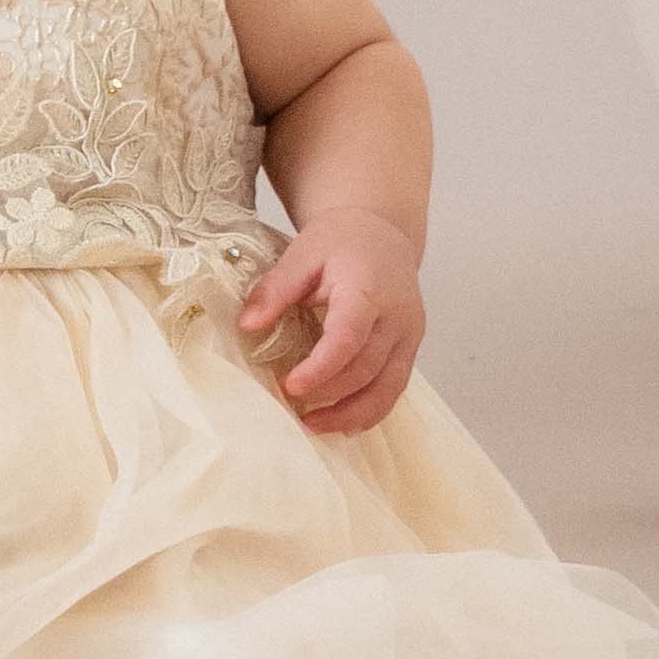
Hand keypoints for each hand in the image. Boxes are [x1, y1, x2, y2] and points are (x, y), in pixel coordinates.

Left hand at [239, 210, 425, 436]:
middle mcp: (397, 315)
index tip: (289, 386)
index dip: (320, 368)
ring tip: (314, 425)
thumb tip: (247, 325)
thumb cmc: (340, 242)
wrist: (383, 233)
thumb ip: (275, 289)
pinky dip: (371, 410)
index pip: (348, 337)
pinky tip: (344, 422)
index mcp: (368, 288)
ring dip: (351, 413)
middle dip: (328, 394)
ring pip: (387, 387)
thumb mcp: (301, 254)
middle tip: (290, 404)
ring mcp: (409, 334)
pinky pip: (395, 387)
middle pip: (366, 368)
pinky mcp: (411, 348)